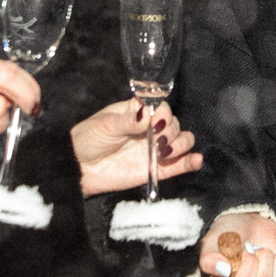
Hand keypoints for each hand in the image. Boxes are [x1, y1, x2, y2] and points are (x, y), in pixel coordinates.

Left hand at [72, 98, 204, 198]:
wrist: (79, 169)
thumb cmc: (88, 140)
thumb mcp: (106, 125)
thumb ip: (129, 120)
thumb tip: (148, 112)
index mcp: (138, 113)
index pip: (162, 107)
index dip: (164, 114)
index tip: (156, 123)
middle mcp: (150, 129)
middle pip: (175, 124)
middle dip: (171, 131)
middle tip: (158, 140)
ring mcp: (155, 149)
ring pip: (182, 141)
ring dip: (182, 144)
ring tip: (166, 152)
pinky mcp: (157, 169)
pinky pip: (180, 165)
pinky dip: (191, 162)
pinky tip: (196, 160)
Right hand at [199, 208, 275, 276]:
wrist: (249, 224)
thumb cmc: (228, 234)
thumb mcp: (212, 241)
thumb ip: (209, 258)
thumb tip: (223, 270)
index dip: (248, 263)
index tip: (244, 250)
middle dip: (262, 259)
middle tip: (254, 250)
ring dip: (273, 263)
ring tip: (264, 254)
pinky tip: (274, 262)